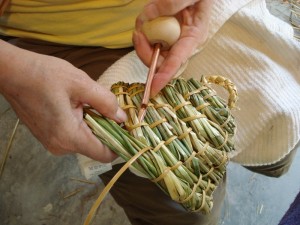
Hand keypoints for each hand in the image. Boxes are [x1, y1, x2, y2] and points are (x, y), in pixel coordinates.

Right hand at [0, 41, 126, 161]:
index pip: (105, 154)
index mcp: (69, 136)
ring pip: (86, 140)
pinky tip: (75, 105)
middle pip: (97, 146)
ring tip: (85, 102)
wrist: (12, 72)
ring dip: (93, 123)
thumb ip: (106, 102)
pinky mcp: (48, 137)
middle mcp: (60, 146)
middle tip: (104, 105)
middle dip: (106, 128)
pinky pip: (74, 135)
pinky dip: (81, 123)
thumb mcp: (81, 83)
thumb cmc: (44, 75)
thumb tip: (122, 118)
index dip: (120, 143)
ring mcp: (52, 143)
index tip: (128, 128)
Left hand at [133, 0, 213, 96]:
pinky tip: (145, 18)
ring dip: (142, 40)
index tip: (153, 89)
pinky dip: (143, 30)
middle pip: (160, 60)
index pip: (177, 61)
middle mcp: (181, 41)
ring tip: (143, 20)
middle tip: (138, 33)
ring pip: (151, 50)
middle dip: (145, 52)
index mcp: (193, 36)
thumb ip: (174, 2)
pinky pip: (148, 38)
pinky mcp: (163, 31)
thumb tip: (149, 16)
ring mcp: (171, 37)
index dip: (164, 76)